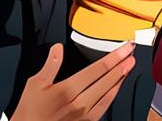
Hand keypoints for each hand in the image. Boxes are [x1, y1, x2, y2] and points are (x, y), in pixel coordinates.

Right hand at [10, 42, 133, 120]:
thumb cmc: (29, 114)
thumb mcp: (35, 86)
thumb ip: (50, 65)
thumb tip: (58, 49)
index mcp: (67, 90)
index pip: (98, 69)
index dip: (115, 56)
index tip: (125, 48)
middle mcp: (80, 104)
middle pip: (107, 80)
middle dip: (122, 65)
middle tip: (132, 53)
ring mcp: (85, 116)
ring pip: (109, 94)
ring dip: (120, 80)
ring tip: (128, 68)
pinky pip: (104, 108)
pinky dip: (112, 96)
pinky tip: (116, 89)